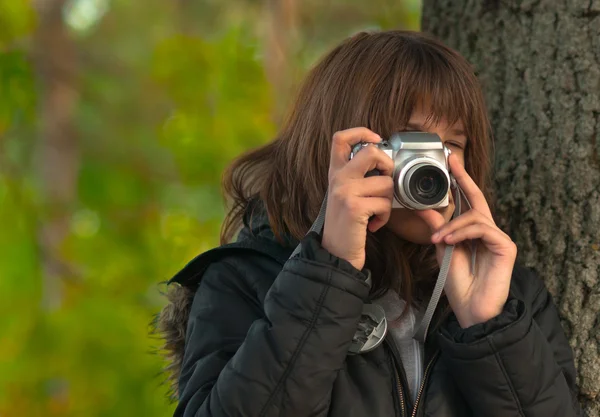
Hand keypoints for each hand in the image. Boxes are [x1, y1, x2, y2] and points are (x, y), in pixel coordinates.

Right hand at [321, 127, 394, 270]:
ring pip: (386, 182)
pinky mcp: (355, 207)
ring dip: (388, 201)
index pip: (340, 138)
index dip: (361, 132)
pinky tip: (374, 225)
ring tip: (377, 213)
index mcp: (335, 172)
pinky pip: (385, 203)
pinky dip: (385, 217)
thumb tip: (385, 161)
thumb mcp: (346, 194)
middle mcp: (338, 178)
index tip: (376, 139)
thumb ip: (358, 176)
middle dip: (388, 166)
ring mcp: (345, 192)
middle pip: (371, 152)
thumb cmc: (347, 224)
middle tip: (385, 182)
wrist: (336, 253)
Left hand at [415, 154, 516, 327]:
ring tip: (437, 240)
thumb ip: (437, 228)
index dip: (460, 180)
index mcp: (473, 231)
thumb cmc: (458, 283)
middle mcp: (487, 231)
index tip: (450, 161)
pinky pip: (482, 229)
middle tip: (451, 161)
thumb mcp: (442, 249)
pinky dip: (462, 233)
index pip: (467, 200)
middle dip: (463, 178)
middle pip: (477, 198)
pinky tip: (448, 242)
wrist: (470, 310)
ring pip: (474, 216)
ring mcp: (498, 238)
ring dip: (452, 226)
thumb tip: (422, 207)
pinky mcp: (506, 246)